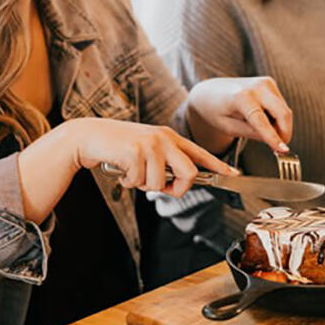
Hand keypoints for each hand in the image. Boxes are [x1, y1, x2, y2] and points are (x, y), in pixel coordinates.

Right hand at [70, 117, 237, 196]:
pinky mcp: (136, 151)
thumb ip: (163, 164)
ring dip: (144, 185)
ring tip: (132, 172)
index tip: (234, 173)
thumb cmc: (118, 147)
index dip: (218, 165)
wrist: (90, 136)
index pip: (199, 152)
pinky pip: (140, 181)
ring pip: (161, 183)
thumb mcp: (146, 150)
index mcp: (169, 137)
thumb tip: (176, 185)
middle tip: (161, 187)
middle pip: (189, 173)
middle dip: (177, 188)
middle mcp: (164, 138)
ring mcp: (151, 143)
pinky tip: (121, 169)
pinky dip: (129, 182)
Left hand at [187, 77, 292, 153]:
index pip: (261, 121)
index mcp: (240, 97)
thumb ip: (251, 133)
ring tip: (261, 130)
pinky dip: (277, 117)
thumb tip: (275, 141)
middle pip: (283, 113)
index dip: (274, 137)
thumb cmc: (216, 111)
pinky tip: (262, 119)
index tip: (284, 151)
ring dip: (280, 125)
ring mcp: (265, 82)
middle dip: (285, 132)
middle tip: (279, 148)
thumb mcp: (228, 127)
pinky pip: (281, 105)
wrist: (211, 92)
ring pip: (284, 110)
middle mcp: (256, 86)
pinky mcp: (269, 82)